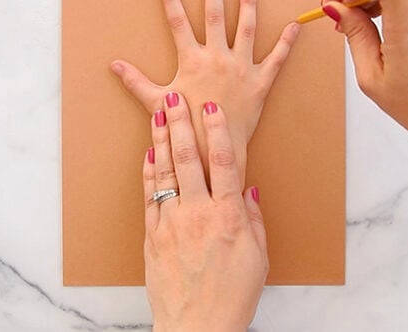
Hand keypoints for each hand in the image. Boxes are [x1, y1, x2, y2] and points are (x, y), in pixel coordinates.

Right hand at [112, 0, 299, 180]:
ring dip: (248, 5)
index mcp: (192, 60)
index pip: (178, 22)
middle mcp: (218, 58)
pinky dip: (287, 42)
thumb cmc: (185, 126)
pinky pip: (277, 58)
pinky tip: (295, 24)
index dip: (170, 0)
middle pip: (215, 17)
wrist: (214, 148)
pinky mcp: (260, 82)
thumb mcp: (156, 102)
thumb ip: (135, 81)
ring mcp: (241, 68)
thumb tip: (114, 66)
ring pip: (246, 29)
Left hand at [143, 91, 266, 331]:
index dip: (218, 132)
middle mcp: (198, 213)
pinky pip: (149, 196)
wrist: (197, 328)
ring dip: (162, 140)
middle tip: (175, 98)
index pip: (224, 163)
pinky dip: (149, 173)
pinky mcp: (153, 235)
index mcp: (229, 217)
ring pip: (165, 172)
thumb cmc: (232, 295)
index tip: (211, 110)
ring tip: (158, 114)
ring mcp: (172, 223)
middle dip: (181, 125)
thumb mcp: (258, 258)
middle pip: (189, 160)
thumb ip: (253, 220)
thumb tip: (248, 191)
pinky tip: (149, 153)